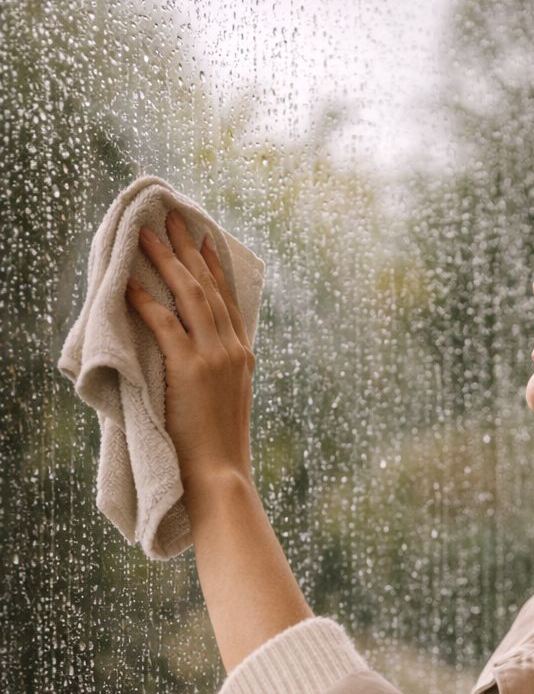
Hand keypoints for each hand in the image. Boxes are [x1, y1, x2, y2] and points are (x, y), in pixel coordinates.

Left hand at [126, 208, 254, 488]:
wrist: (221, 474)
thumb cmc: (218, 450)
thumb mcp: (226, 403)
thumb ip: (217, 374)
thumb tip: (198, 360)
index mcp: (243, 358)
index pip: (229, 301)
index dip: (215, 267)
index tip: (204, 240)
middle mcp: (232, 350)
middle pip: (209, 288)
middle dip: (188, 250)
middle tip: (172, 219)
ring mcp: (214, 358)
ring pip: (190, 296)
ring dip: (166, 263)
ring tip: (146, 237)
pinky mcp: (191, 369)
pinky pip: (165, 324)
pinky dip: (146, 302)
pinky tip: (129, 285)